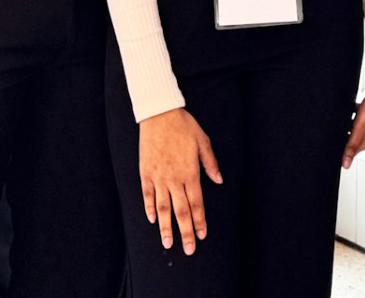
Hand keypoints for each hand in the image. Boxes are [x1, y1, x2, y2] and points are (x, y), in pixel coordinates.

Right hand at [138, 107, 222, 253]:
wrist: (159, 114)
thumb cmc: (184, 127)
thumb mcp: (203, 141)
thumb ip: (210, 163)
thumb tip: (219, 180)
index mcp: (190, 172)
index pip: (197, 203)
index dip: (200, 221)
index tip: (202, 236)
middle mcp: (174, 178)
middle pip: (181, 211)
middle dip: (186, 232)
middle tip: (189, 250)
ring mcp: (158, 177)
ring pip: (163, 208)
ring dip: (166, 227)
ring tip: (168, 243)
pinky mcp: (145, 173)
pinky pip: (148, 195)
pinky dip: (150, 208)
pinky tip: (152, 220)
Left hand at [342, 95, 364, 168]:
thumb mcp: (360, 130)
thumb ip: (351, 146)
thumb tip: (346, 165)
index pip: (350, 152)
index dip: (341, 150)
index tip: (334, 145)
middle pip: (349, 140)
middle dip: (343, 135)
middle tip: (337, 129)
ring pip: (351, 128)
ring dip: (346, 124)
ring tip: (344, 118)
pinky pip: (354, 118)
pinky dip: (350, 115)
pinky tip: (349, 111)